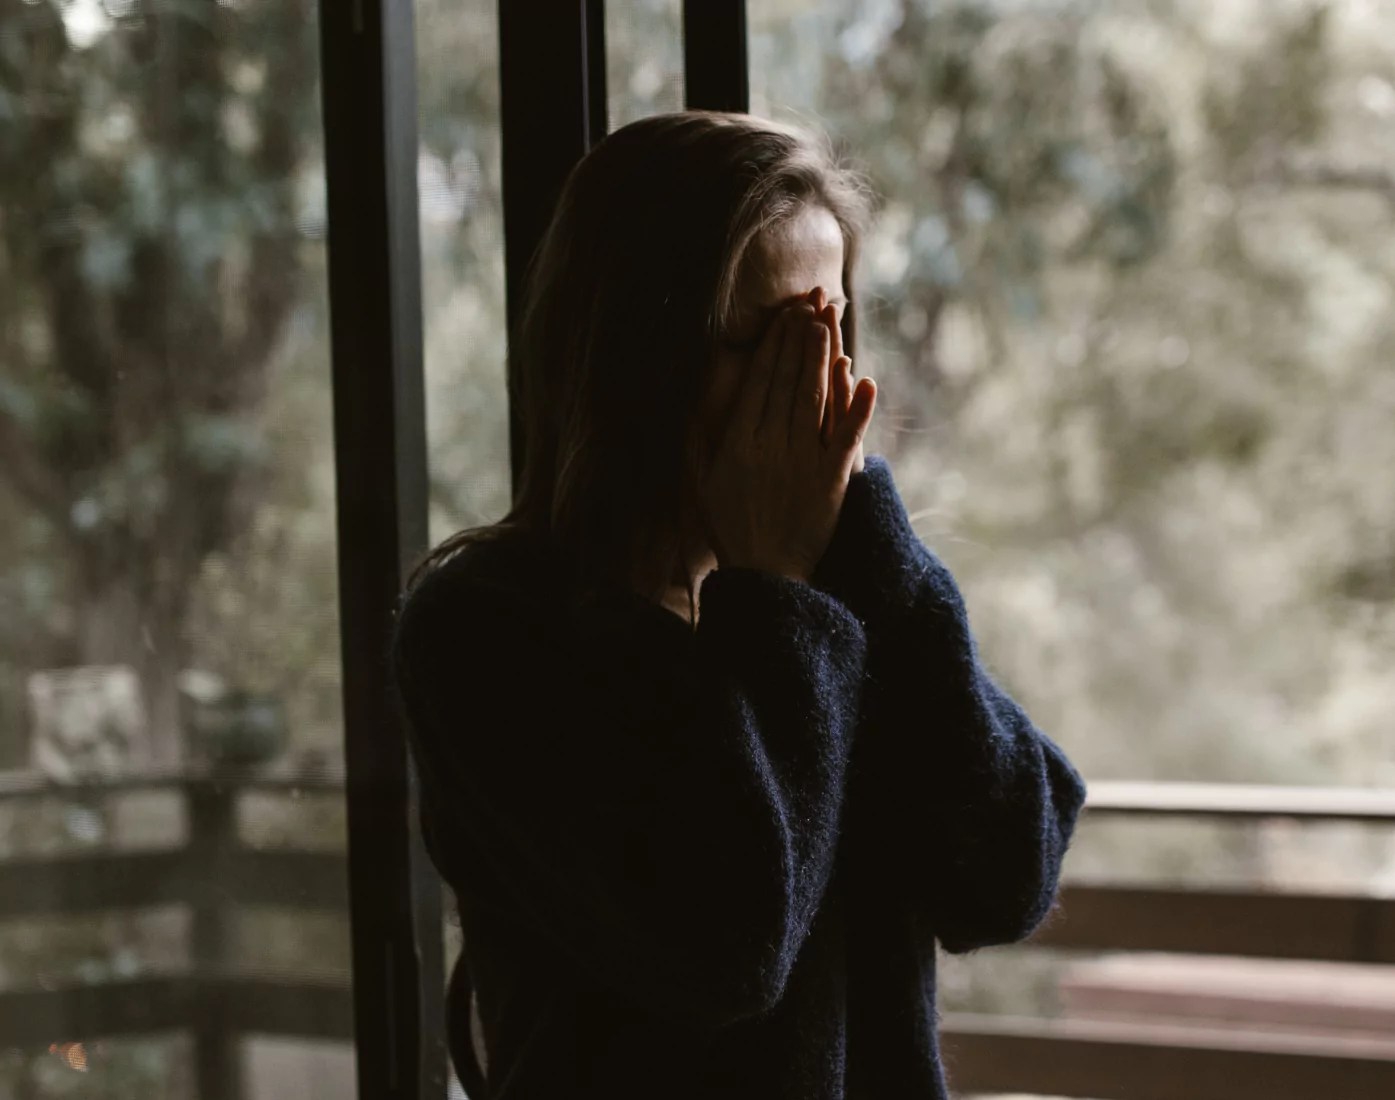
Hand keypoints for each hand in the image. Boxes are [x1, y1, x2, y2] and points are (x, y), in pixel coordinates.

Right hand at [697, 302, 876, 581]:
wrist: (767, 574)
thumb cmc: (731, 529)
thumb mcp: (701, 485)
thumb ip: (696, 442)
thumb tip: (690, 404)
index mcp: (738, 444)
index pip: (758, 384)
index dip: (772, 348)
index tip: (783, 318)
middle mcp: (770, 446)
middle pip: (787, 382)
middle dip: (798, 341)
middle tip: (809, 307)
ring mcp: (802, 461)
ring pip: (813, 400)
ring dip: (820, 360)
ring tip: (827, 326)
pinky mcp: (831, 480)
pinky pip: (846, 438)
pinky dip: (857, 410)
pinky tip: (866, 381)